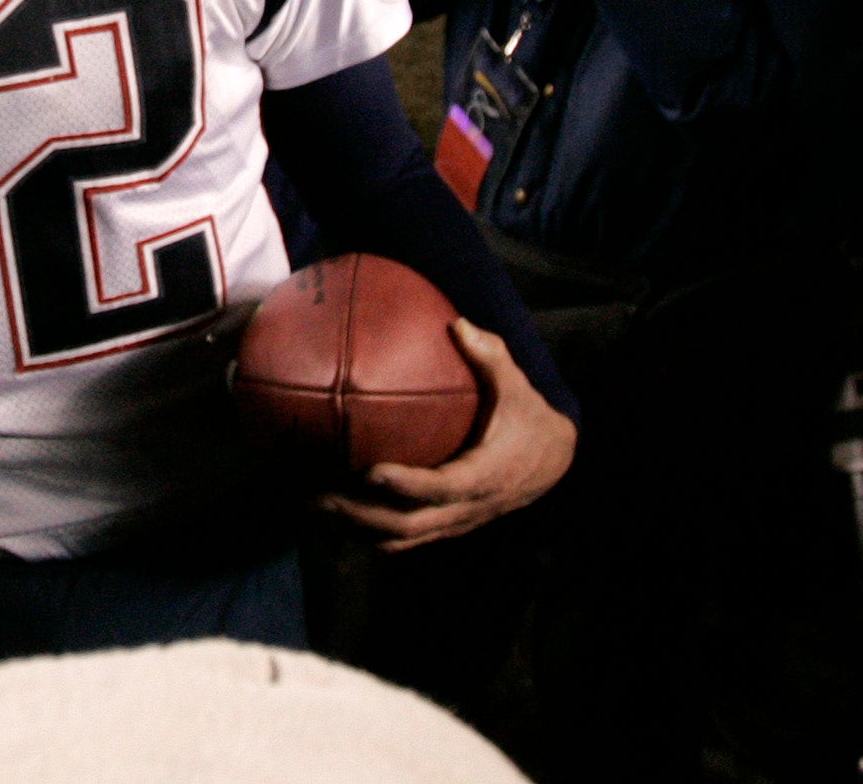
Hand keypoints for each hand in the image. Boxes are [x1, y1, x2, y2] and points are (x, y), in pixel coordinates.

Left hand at [319, 321, 577, 551]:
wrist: (551, 461)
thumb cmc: (526, 417)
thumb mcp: (516, 386)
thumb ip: (490, 356)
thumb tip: (457, 324)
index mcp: (484, 475)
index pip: (440, 487)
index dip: (405, 484)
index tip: (369, 470)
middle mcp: (467, 507)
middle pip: (408, 525)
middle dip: (361, 515)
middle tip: (317, 495)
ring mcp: (454, 522)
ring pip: (400, 539)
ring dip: (354, 529)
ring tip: (311, 507)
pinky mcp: (445, 525)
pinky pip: (403, 539)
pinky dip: (366, 532)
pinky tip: (332, 515)